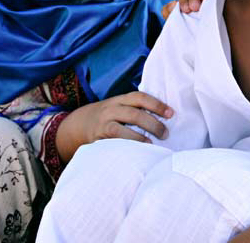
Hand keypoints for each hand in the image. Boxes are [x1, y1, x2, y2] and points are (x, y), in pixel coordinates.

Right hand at [57, 92, 172, 160]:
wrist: (78, 125)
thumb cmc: (109, 117)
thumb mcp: (119, 108)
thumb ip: (135, 110)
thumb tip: (165, 118)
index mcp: (120, 100)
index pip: (140, 97)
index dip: (156, 105)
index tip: (171, 114)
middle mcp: (110, 109)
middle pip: (134, 114)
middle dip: (152, 124)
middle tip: (165, 133)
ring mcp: (102, 124)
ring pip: (121, 130)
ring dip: (138, 138)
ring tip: (152, 144)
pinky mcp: (97, 139)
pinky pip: (111, 143)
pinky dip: (125, 147)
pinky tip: (136, 152)